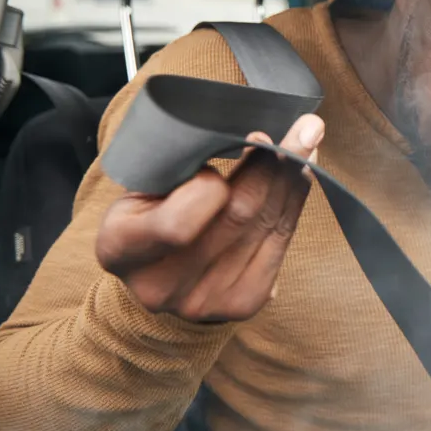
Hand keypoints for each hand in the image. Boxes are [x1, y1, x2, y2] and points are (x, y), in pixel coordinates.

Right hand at [95, 113, 324, 322]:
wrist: (151, 277)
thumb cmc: (146, 214)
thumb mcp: (140, 187)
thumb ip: (179, 167)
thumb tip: (252, 135)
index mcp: (121, 248)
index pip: (178, 224)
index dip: (212, 186)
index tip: (234, 148)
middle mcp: (161, 285)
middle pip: (237, 218)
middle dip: (275, 166)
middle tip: (303, 128)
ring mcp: (206, 300)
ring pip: (267, 226)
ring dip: (294, 180)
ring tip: (309, 143)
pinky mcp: (244, 302)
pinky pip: (281, 243)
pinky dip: (295, 203)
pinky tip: (302, 175)